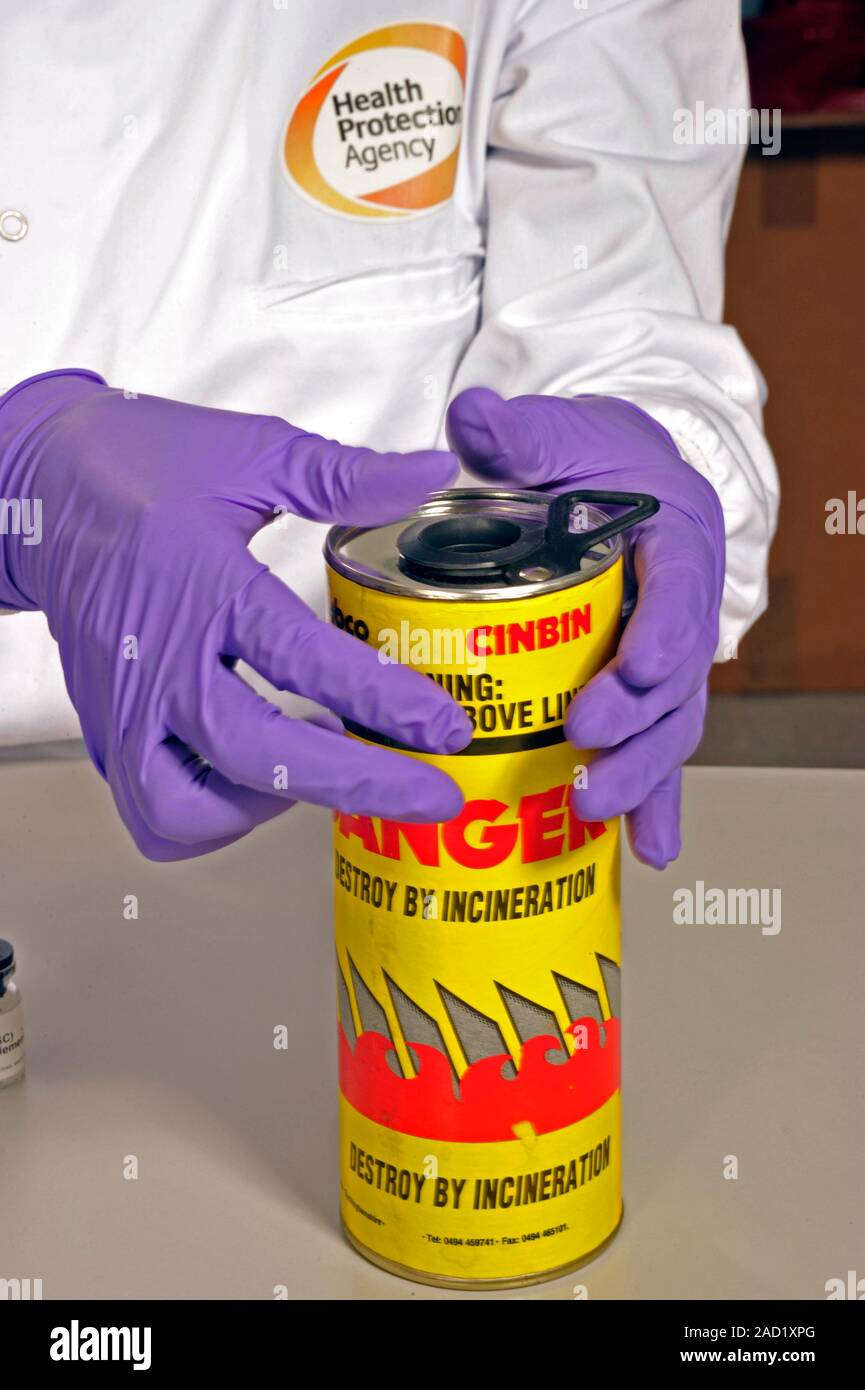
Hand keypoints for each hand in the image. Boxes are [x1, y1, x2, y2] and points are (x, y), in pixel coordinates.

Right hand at [0, 370, 471, 859]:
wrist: (40, 486)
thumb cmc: (139, 465)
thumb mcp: (251, 452)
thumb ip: (345, 475)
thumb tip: (428, 474)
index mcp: (203, 583)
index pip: (303, 659)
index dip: (384, 703)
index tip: (444, 730)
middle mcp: (157, 657)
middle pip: (256, 756)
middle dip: (356, 785)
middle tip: (429, 796)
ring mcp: (123, 703)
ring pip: (183, 808)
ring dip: (264, 810)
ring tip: (320, 774)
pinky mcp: (106, 729)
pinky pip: (153, 810)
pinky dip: (211, 817)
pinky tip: (256, 779)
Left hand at [446, 387, 724, 868]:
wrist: (610, 477)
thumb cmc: (591, 459)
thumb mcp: (557, 434)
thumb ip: (518, 434)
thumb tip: (471, 418)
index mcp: (675, 536)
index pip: (681, 589)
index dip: (666, 634)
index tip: (638, 672)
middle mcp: (680, 604)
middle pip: (677, 677)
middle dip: (638, 722)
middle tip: (588, 750)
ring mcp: (663, 653)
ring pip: (668, 724)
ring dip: (642, 775)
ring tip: (600, 813)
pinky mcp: (639, 689)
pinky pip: (652, 746)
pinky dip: (653, 800)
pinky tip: (647, 851)